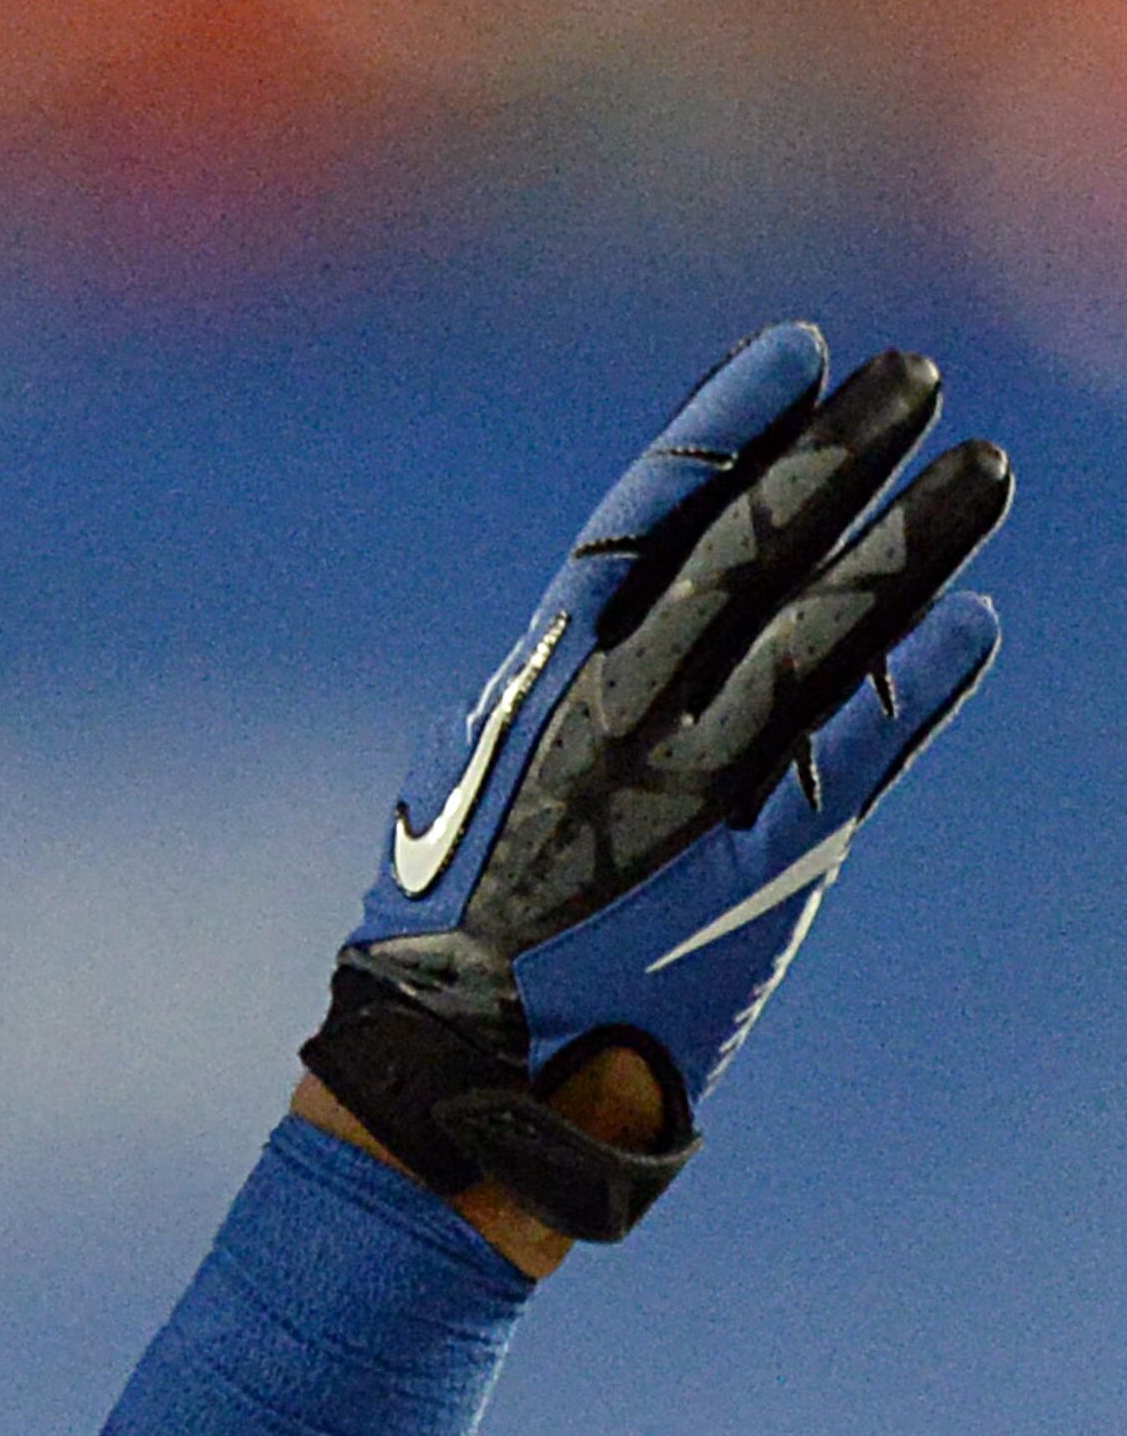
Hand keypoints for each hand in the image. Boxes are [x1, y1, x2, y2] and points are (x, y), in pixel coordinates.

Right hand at [306, 322, 1009, 1241]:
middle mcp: (620, 722)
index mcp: (542, 688)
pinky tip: (976, 620)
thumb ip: (532, 697)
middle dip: (835, 455)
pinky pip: (861, 755)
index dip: (724, 430)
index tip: (792, 353)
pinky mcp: (758, 871)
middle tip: (914, 374)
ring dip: (910, 545)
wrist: (466, 1083)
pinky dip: (923, 684)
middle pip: (748, 555)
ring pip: (821, 637)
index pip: (646, 524)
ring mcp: (693, 792)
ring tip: (983, 471)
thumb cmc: (451, 940)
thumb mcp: (459, 788)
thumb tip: (581, 618)